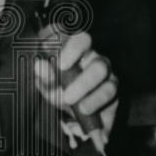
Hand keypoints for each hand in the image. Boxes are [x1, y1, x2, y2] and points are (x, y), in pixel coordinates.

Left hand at [33, 27, 118, 141]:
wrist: (68, 111)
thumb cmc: (58, 88)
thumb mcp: (47, 84)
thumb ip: (44, 75)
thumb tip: (40, 65)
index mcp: (79, 52)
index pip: (82, 40)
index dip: (74, 49)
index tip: (61, 65)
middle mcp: (97, 62)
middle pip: (100, 66)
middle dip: (83, 83)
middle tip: (67, 96)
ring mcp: (109, 79)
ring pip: (110, 84)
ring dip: (93, 99)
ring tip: (79, 108)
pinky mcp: (115, 97)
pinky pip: (112, 102)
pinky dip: (99, 110)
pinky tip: (87, 115)